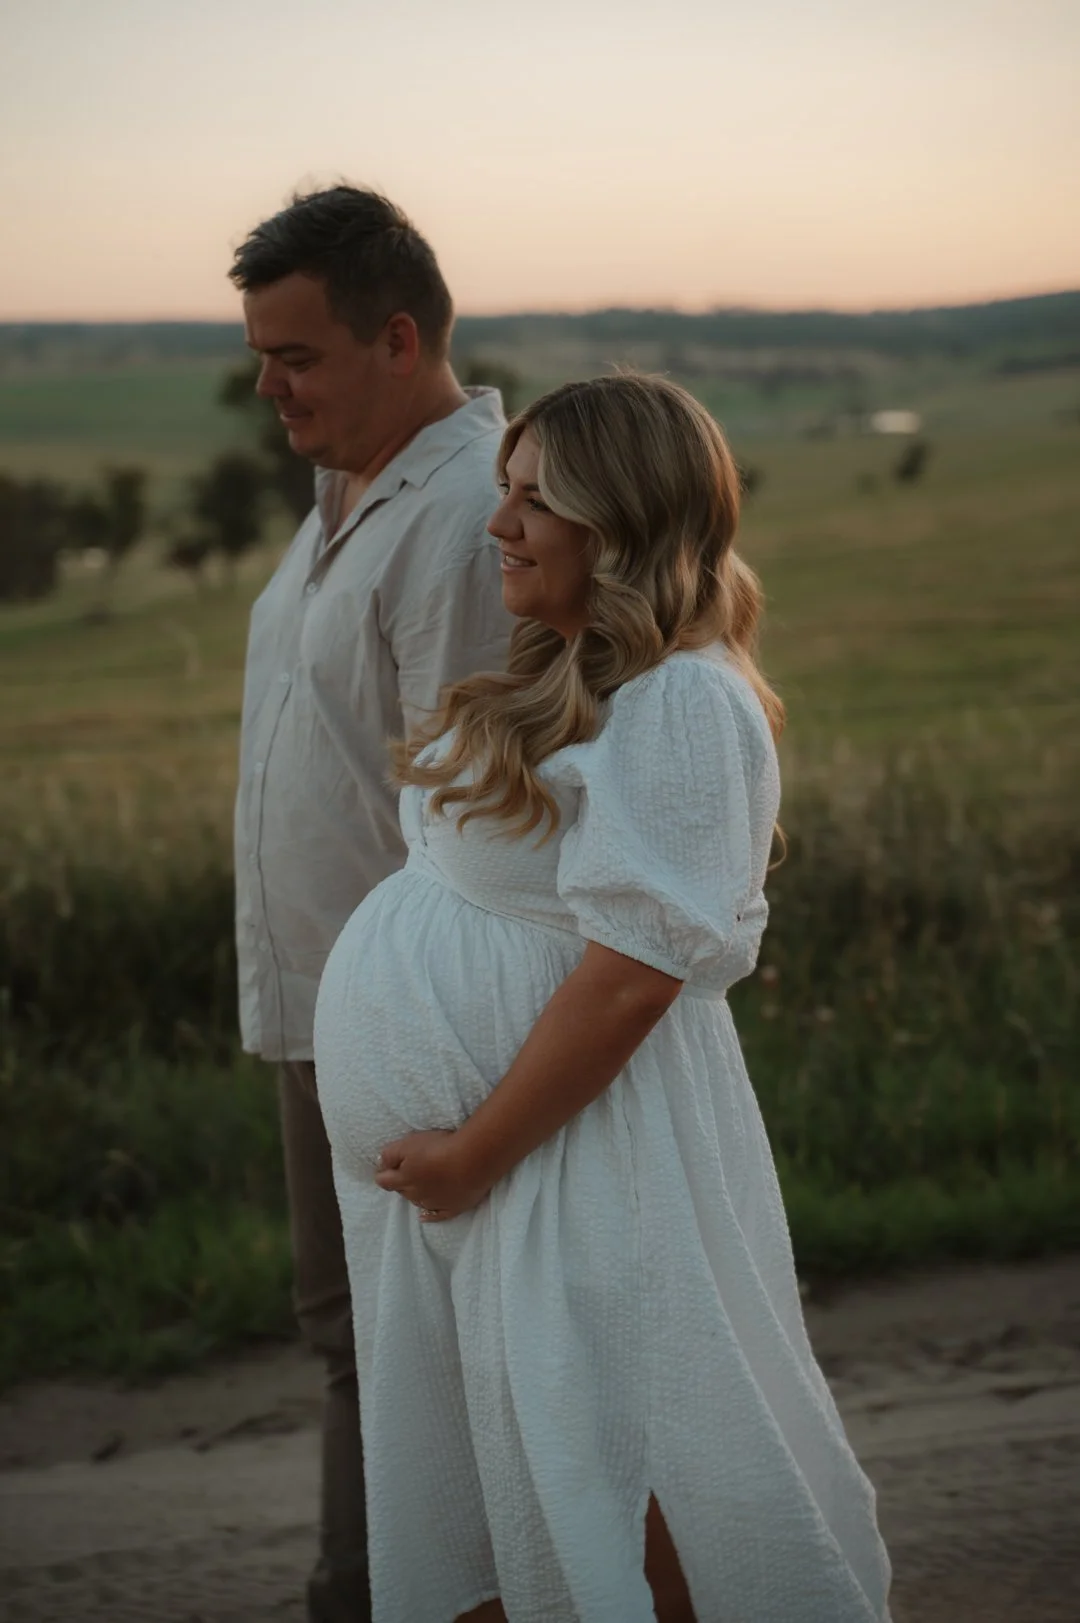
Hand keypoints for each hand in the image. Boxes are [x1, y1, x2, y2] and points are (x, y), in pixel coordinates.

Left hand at [374, 1129, 491, 1221]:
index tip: (387, 1166)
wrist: (472, 1160)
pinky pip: (437, 1215)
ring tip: (423, 1184)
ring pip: (418, 1202)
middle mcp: (416, 1195)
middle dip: (402, 1182)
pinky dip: (429, 1216)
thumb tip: (380, 1165)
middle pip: (402, 1191)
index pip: (384, 1181)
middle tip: (410, 1169)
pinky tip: (424, 1217)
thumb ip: (389, 1154)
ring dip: (416, 1194)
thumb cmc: (439, 1148)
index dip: (383, 1173)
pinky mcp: (454, 1207)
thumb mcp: (408, 1144)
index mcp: (404, 1179)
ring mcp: (435, 1203)